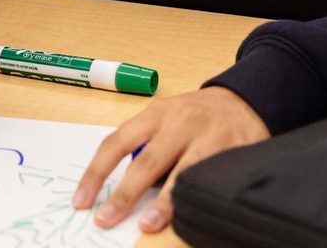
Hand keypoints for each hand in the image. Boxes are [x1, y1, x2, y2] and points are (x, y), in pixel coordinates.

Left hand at [72, 87, 268, 234]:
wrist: (244, 101)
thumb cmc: (195, 116)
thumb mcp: (166, 119)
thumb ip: (146, 146)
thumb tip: (122, 190)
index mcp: (155, 114)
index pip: (116, 143)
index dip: (96, 173)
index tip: (81, 201)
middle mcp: (179, 123)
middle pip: (147, 161)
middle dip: (124, 194)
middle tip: (106, 219)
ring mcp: (208, 137)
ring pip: (182, 173)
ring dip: (164, 204)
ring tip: (148, 225)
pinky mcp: (233, 151)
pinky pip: (213, 179)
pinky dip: (199, 198)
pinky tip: (190, 215)